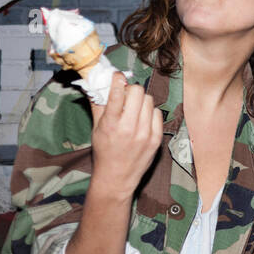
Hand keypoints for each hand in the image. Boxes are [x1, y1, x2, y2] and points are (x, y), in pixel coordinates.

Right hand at [89, 71, 162, 199]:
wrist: (117, 177)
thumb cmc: (104, 151)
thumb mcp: (96, 128)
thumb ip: (98, 105)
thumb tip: (95, 83)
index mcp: (110, 124)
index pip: (117, 93)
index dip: (118, 80)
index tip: (117, 76)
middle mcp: (129, 127)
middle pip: (138, 92)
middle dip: (131, 90)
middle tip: (126, 96)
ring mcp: (145, 133)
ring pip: (149, 100)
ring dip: (140, 101)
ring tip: (134, 109)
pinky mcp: (156, 138)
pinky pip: (157, 113)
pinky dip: (149, 112)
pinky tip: (142, 119)